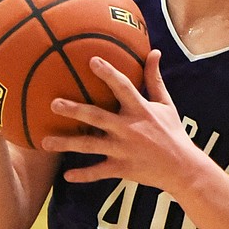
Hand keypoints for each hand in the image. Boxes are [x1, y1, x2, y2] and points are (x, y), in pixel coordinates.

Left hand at [41, 51, 198, 187]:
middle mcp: (129, 129)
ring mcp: (123, 150)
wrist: (182, 168)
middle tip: (53, 104)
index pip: (123, 87)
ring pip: (90, 146)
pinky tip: (66, 176)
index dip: (108, 73)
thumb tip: (155, 52)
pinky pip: (98, 172)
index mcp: (141, 110)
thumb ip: (155, 80)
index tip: (92, 60)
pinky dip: (83, 175)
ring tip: (45, 142)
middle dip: (75, 110)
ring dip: (67, 144)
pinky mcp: (121, 168)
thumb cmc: (172, 133)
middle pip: (97, 117)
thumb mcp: (166, 104)